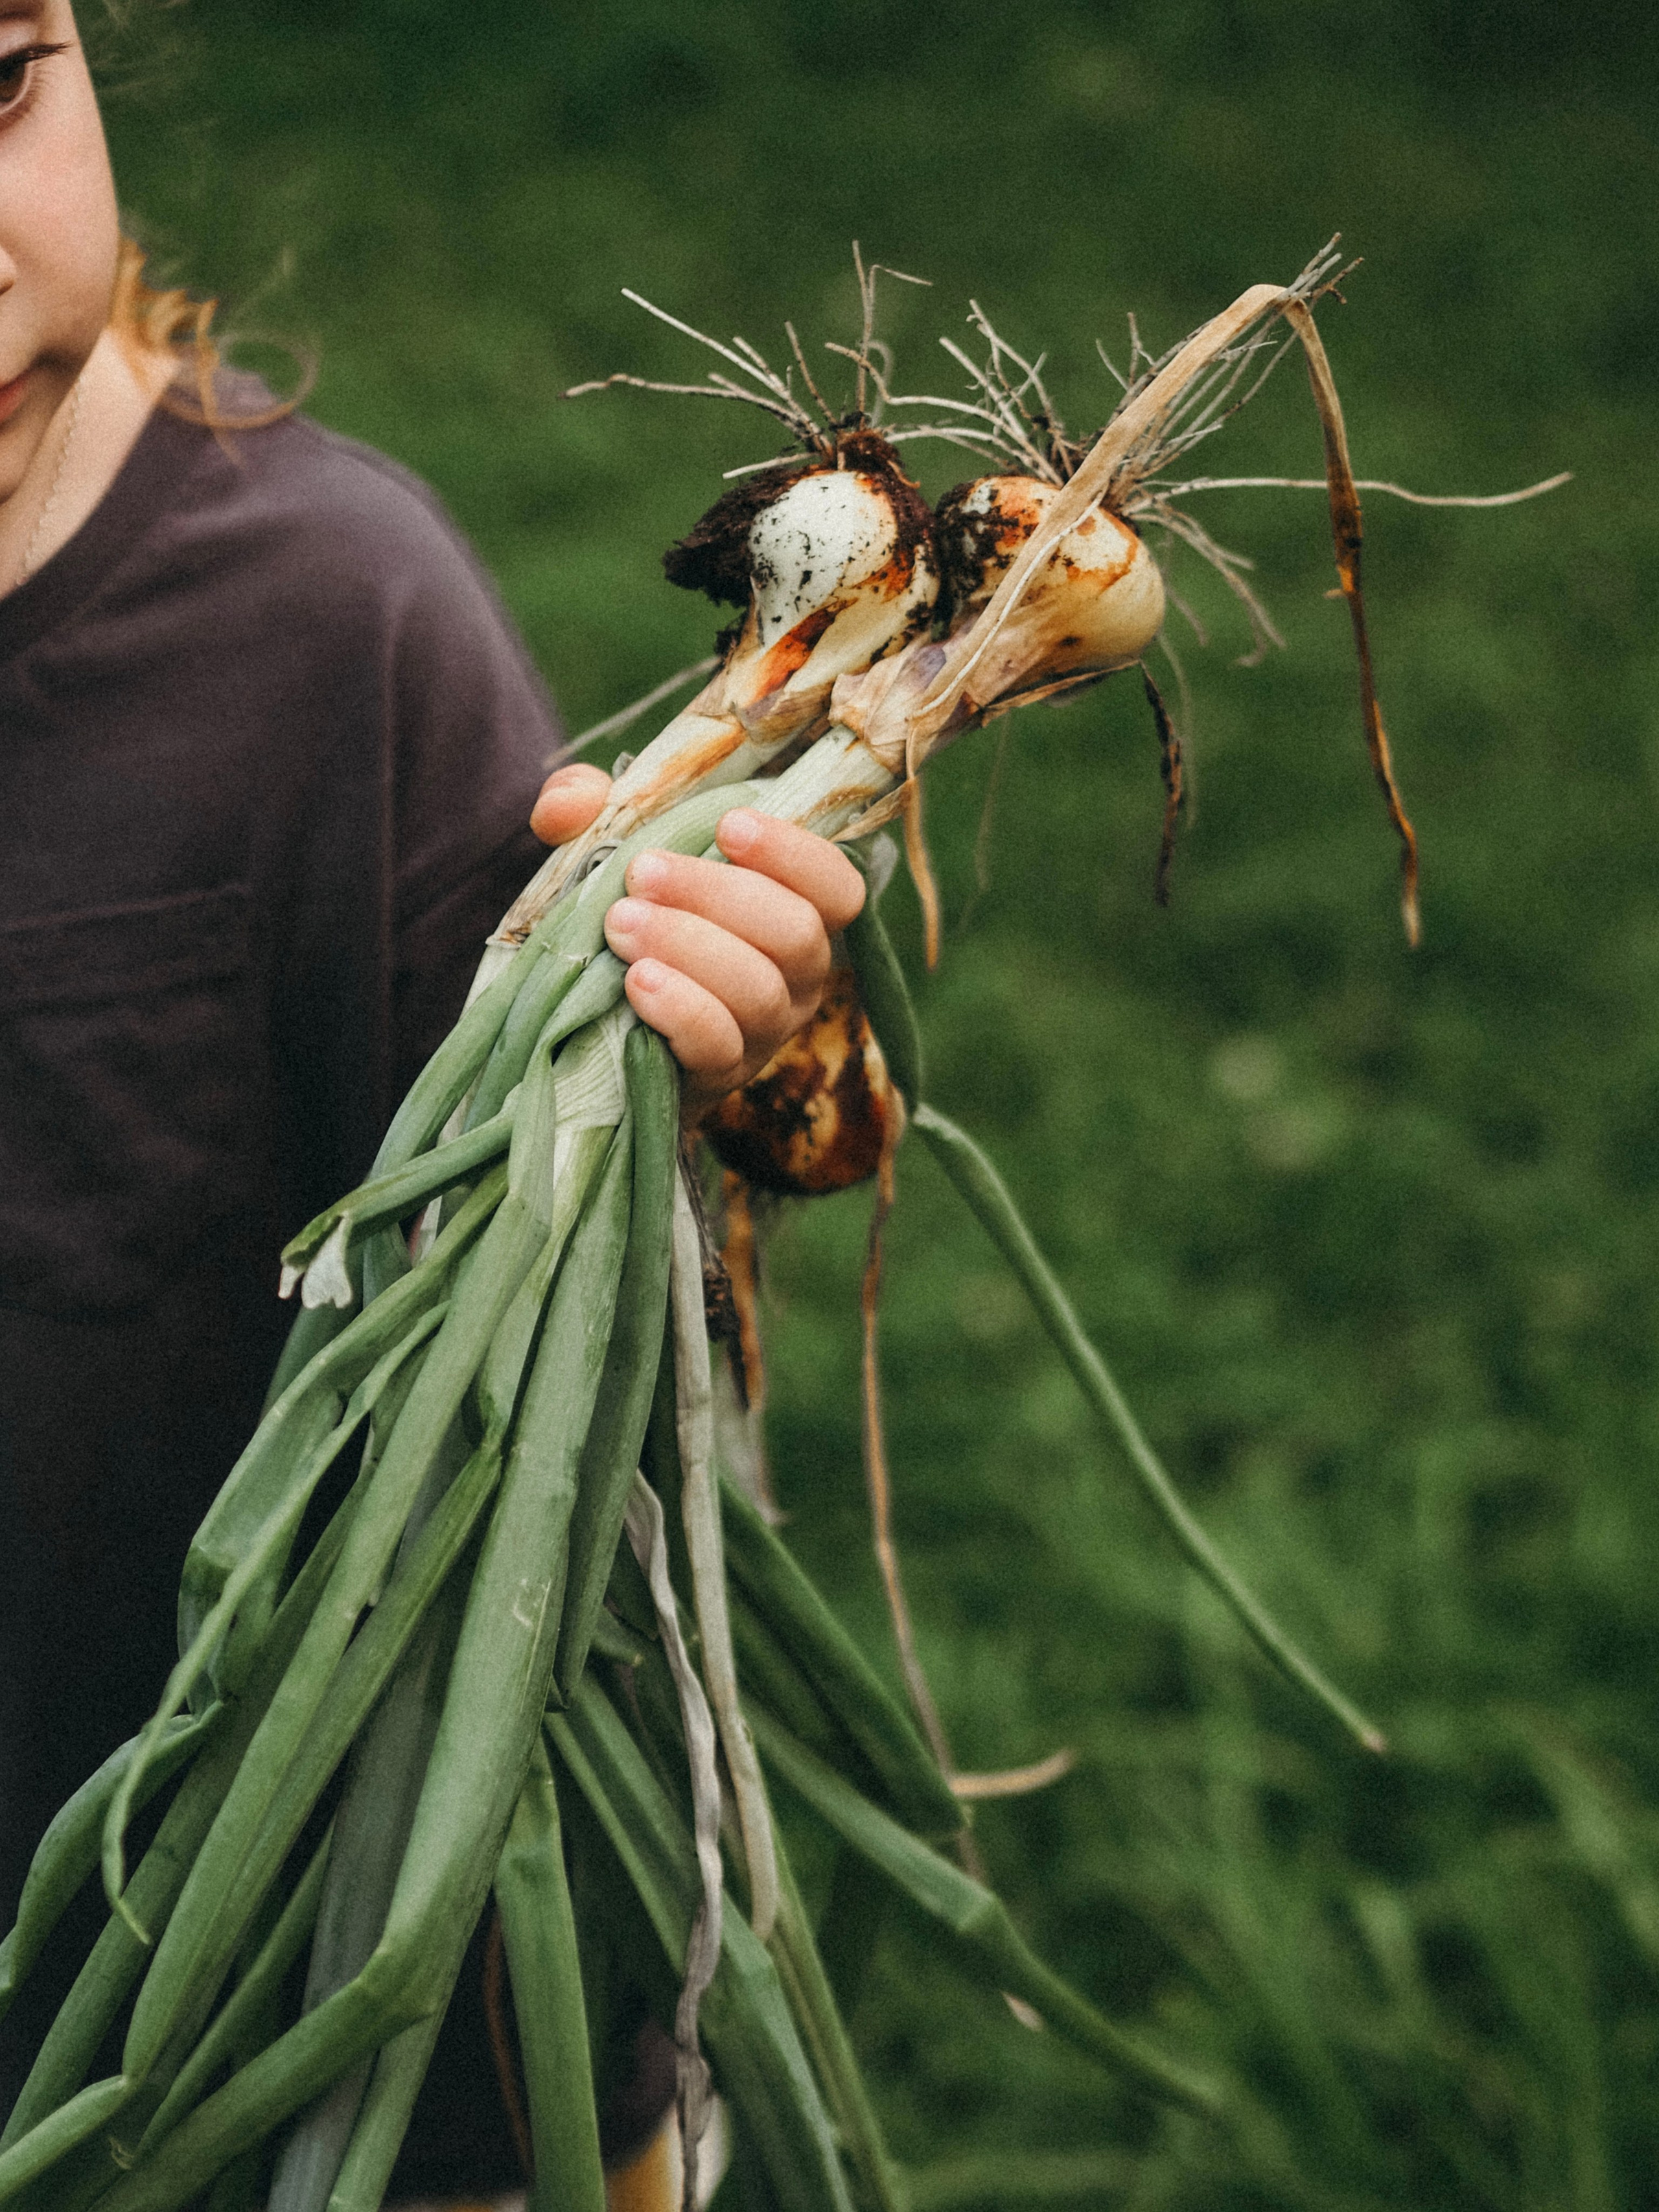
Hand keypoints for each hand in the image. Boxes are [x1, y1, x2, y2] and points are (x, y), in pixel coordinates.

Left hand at [531, 762, 865, 1110]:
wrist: (596, 1027)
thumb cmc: (628, 917)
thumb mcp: (607, 851)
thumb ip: (586, 811)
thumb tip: (566, 805)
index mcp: (794, 912)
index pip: (838, 887)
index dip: (796, 854)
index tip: (729, 825)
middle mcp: (798, 976)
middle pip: (796, 932)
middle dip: (718, 894)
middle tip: (642, 873)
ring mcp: (765, 1031)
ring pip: (759, 989)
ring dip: (689, 946)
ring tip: (621, 924)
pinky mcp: (722, 1075)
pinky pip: (720, 1045)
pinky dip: (681, 1009)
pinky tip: (637, 981)